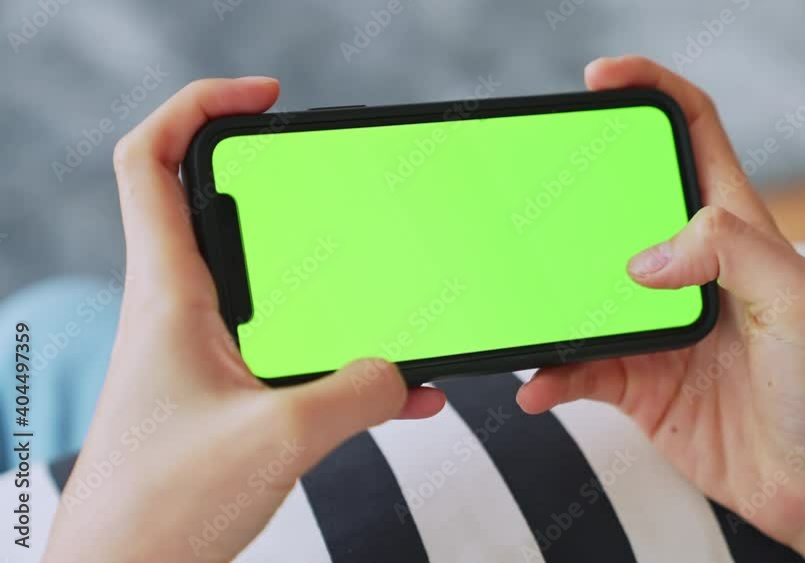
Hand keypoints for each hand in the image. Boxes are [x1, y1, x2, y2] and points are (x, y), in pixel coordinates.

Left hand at [42, 77, 445, 562]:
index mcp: (169, 294)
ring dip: (333, 285)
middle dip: (285, 191)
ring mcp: (210, 358)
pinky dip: (352, 364)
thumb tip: (401, 372)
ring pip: (276, 289)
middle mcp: (184, 314)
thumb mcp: (279, 439)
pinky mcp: (235, 401)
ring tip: (391, 294)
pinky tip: (406, 392)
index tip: (266, 100)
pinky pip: (304, 359)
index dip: (200, 106)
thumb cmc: (157, 513)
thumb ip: (355, 391)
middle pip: (222, 211)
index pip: (152, 160)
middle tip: (339, 189)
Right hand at [516, 56, 804, 561]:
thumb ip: (730, 252)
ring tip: (522, 303)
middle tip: (534, 193)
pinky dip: (552, 373)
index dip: (651, 91)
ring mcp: (655, 325)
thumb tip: (642, 259)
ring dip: (549, 294)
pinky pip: (578, 367)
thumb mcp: (801, 301)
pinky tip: (539, 384)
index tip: (601, 79)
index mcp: (734, 230)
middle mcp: (688, 270)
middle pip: (619, 205)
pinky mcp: (637, 381)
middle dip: (575, 191)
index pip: (693, 134)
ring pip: (583, 289)